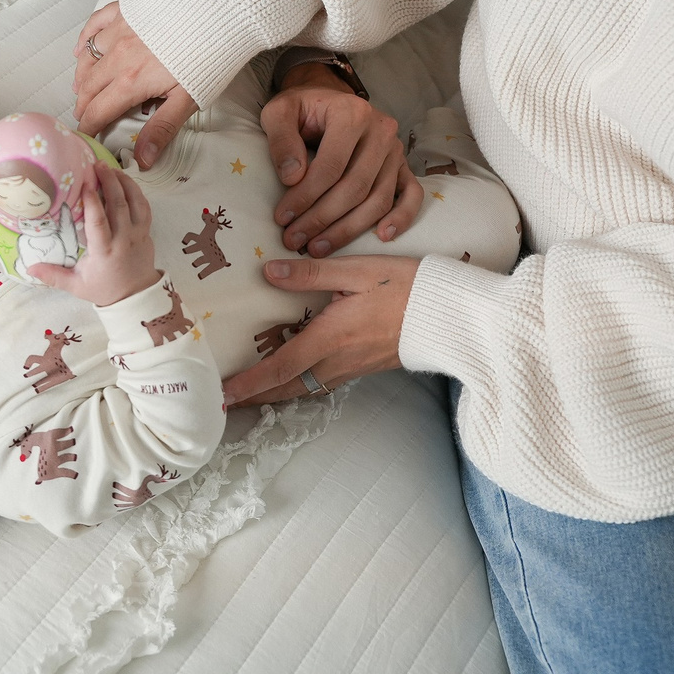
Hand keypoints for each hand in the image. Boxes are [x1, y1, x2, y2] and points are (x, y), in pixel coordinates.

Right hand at [26, 163, 161, 306]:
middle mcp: (123, 239)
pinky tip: (125, 181)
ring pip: (135, 202)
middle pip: (119, 205)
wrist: (136, 297)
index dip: (93, 201)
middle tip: (98, 165)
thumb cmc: (105, 289)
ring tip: (111, 168)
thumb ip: (53, 276)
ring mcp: (138, 234)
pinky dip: (136, 191)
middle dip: (109, 182)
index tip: (85, 183)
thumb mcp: (76, 286)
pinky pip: (144, 207)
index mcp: (105, 251)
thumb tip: (29, 268)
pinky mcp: (146, 231)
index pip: (99, 222)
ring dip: (124, 182)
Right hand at [73, 2, 197, 169]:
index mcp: (131, 82)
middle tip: (85, 116)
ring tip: (81, 90)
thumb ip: (161, 129)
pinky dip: (84, 39)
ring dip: (82, 77)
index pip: (98, 111)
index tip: (86, 136)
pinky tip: (80, 48)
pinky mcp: (125, 10)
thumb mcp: (187, 101)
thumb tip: (143, 160)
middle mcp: (118, 56)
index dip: (89, 127)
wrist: (218, 11)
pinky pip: (94, 24)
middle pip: (88, 87)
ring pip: (87, 57)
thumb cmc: (208, 56)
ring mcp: (119, 30)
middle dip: (83, 105)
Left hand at [221, 256, 413, 405]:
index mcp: (331, 337)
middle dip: (255, 397)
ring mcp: (352, 368)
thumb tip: (269, 272)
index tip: (224, 394)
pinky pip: (322, 384)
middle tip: (224, 403)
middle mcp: (338, 360)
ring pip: (304, 389)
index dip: (251, 382)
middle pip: (288, 388)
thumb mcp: (357, 270)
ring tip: (251, 393)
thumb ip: (311, 272)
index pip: (282, 366)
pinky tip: (293, 380)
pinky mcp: (363, 368)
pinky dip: (299, 388)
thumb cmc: (406, 287)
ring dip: (275, 394)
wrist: (449, 316)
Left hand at [262, 71, 420, 256]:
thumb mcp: (278, 112)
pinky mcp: (404, 166)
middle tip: (294, 239)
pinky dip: (401, 218)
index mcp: (352, 113)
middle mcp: (381, 132)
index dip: (305, 196)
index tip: (282, 217)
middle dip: (322, 219)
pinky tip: (382, 237)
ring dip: (348, 229)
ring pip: (378, 199)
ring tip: (318, 247)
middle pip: (355, 187)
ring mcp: (396, 151)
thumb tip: (292, 178)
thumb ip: (281, 140)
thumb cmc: (302, 110)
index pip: (331, 166)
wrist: (327, 100)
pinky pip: (412, 195)